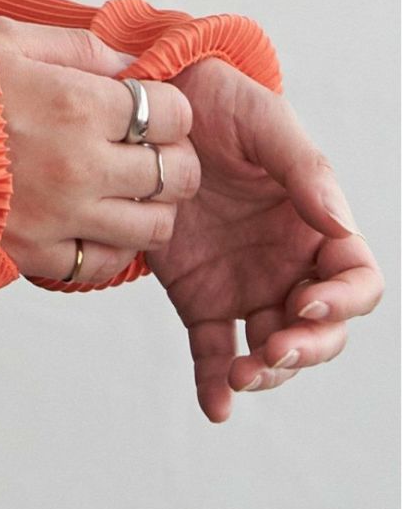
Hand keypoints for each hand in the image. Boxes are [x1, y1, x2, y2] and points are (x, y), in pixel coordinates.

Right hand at [0, 17, 200, 283]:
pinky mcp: (30, 255)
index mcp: (76, 103)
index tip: (151, 104)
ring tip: (125, 185)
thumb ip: (76, 46)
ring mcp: (56, 217)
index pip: (173, 114)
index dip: (170, 106)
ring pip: (152, 228)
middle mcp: (78, 166)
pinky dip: (108, 245)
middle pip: (176, 175)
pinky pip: (100, 265)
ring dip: (150, 205)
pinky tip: (91, 219)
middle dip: (173, 157)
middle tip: (150, 147)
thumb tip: (127, 63)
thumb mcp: (2, 36)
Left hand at [145, 56, 383, 421]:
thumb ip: (305, 170)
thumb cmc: (220, 103)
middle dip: (306, 350)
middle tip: (271, 351)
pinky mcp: (199, 294)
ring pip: (272, 349)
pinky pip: (214, 350)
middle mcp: (288, 263)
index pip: (355, 280)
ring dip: (265, 374)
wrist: (153, 104)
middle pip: (321, 329)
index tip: (304, 300)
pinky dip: (215, 382)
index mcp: (316, 225)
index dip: (342, 302)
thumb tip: (340, 225)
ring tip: (239, 377)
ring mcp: (245, 283)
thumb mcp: (264, 121)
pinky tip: (214, 405)